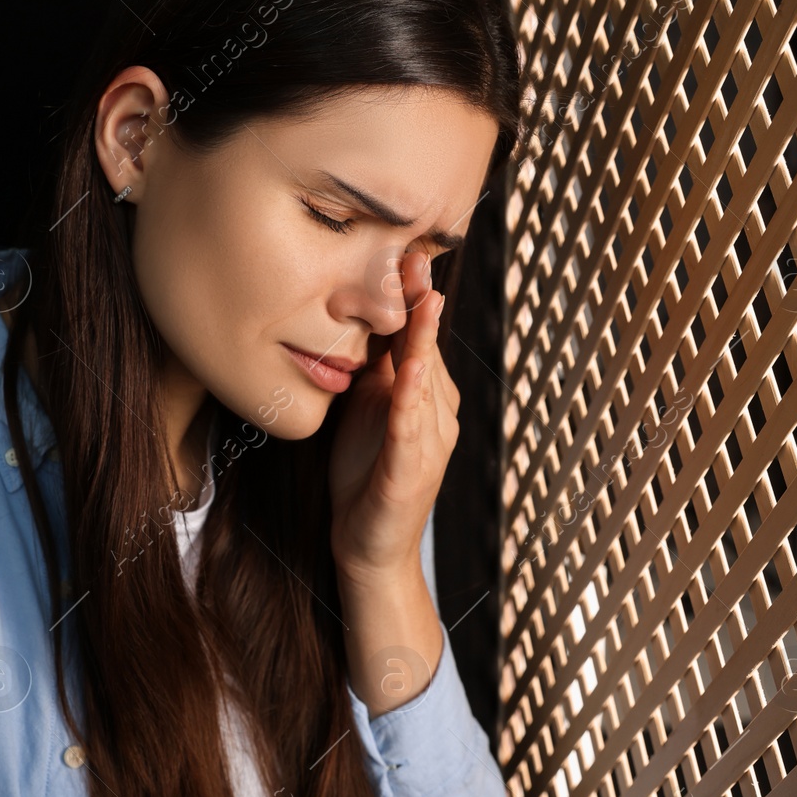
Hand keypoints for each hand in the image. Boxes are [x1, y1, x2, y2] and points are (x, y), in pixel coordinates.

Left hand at [328, 250, 461, 581]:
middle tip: (416, 254)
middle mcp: (434, 411)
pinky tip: (407, 373)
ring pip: (424, 379)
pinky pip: (411, 427)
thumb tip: (361, 320)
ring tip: (423, 299)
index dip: (413, 294)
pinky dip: (409, 398)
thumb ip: (371, 369)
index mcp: (420, 394)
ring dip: (423, 339)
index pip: (417, 335)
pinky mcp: (412, 470)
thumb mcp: (364, 409)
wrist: (366, 546)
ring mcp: (429, 440)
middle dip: (422, 302)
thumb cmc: (364, 475)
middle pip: (426, 347)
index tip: (406, 249)